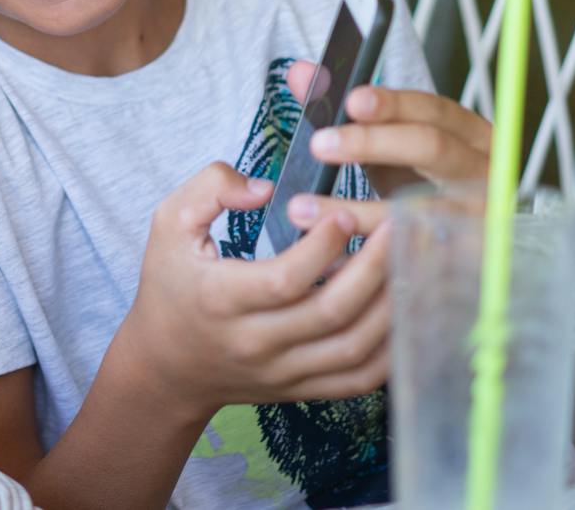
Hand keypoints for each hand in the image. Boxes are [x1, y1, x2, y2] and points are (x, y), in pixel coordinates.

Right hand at [112, 163, 391, 423]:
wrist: (165, 366)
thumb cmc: (169, 286)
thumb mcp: (169, 224)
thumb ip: (210, 188)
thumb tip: (266, 185)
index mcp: (221, 299)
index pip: (285, 280)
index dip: (322, 246)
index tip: (342, 213)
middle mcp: (254, 343)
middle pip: (331, 313)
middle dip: (374, 267)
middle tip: (398, 227)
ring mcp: (282, 372)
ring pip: (354, 348)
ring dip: (391, 305)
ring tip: (409, 261)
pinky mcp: (301, 389)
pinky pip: (360, 378)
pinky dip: (391, 349)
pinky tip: (403, 309)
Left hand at [280, 62, 491, 234]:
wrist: (469, 242)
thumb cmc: (424, 182)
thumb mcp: (391, 144)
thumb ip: (346, 111)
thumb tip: (300, 73)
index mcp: (467, 132)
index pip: (431, 109)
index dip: (392, 104)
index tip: (351, 100)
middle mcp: (481, 169)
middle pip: (431, 147)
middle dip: (372, 143)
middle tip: (318, 144)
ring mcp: (479, 214)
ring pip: (419, 209)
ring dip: (359, 211)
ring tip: (303, 210)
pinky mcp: (468, 257)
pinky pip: (416, 255)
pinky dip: (372, 255)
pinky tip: (333, 255)